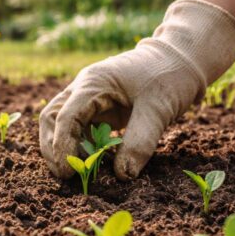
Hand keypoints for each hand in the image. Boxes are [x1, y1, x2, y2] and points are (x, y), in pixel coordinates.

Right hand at [39, 0, 234, 179]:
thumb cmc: (170, 76)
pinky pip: (81, 129)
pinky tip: (92, 163)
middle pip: (52, 118)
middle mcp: (84, 89)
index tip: (69, 172)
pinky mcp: (99, 109)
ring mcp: (89, 98)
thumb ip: (140, 141)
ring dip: (65, 148)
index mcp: (93, 83)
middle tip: (65, 175)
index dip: (62, 145)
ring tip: (77, 174)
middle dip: (53, 147)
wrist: (182, 60)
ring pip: (62, 124)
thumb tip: (122, 176)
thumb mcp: (158, 109)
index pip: (64, 116)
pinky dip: (81, 147)